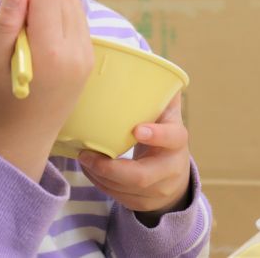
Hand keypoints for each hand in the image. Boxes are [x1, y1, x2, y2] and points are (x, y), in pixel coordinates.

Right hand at [0, 0, 93, 180]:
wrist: (24, 138)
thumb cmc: (0, 102)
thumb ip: (3, 24)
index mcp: (50, 54)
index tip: (5, 7)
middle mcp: (75, 53)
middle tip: (15, 17)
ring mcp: (86, 57)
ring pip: (73, 6)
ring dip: (49, 6)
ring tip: (28, 28)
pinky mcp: (88, 60)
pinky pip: (78, 22)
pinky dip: (59, 19)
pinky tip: (42, 38)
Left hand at [77, 94, 191, 219]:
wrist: (174, 174)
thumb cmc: (163, 133)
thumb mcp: (166, 113)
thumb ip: (157, 91)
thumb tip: (138, 57)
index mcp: (176, 141)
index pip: (173, 138)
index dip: (157, 135)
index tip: (136, 129)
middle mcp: (170, 168)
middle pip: (142, 176)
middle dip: (110, 168)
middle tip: (86, 153)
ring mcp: (157, 190)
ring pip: (125, 190)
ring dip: (99, 175)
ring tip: (82, 157)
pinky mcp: (142, 203)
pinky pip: (118, 197)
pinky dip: (99, 183)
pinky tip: (88, 169)